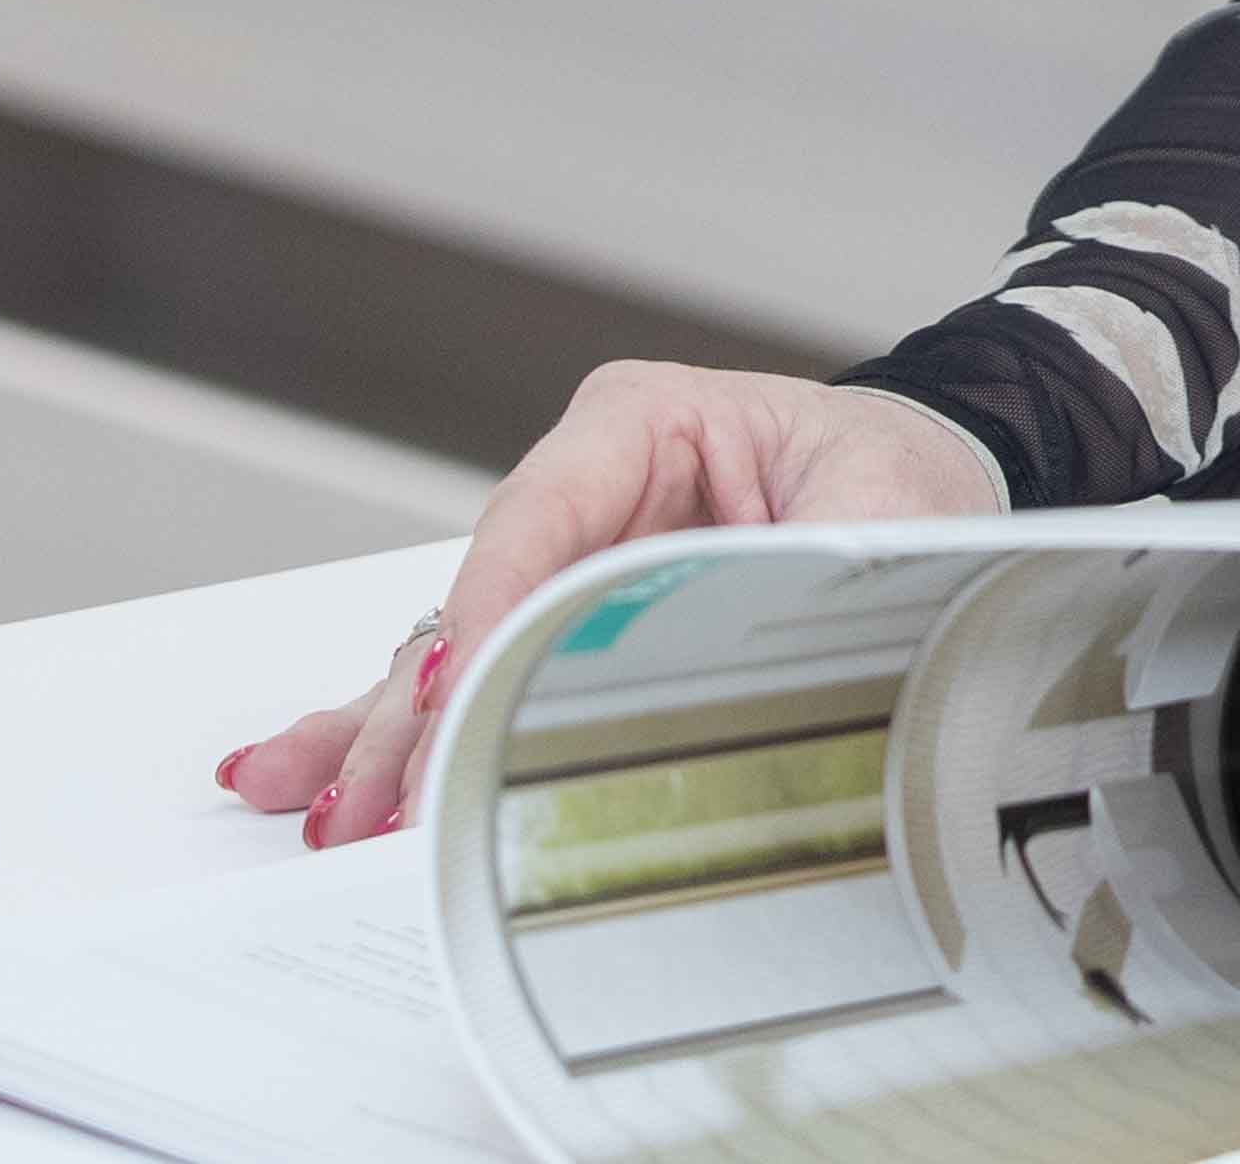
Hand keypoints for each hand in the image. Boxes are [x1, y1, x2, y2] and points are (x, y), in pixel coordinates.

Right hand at [208, 364, 1000, 844]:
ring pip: (449, 648)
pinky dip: (396, 735)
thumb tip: (744, 645)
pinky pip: (465, 676)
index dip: (486, 618)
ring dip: (385, 740)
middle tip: (382, 813)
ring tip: (328, 818)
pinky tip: (310, 781)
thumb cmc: (901, 474)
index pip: (535, 518)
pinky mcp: (563, 617)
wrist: (929, 484)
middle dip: (420, 713)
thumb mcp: (879, 506)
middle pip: (473, 598)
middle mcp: (584, 484)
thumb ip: (806, 569)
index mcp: (642, 421)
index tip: (453, 705)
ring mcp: (563, 552)